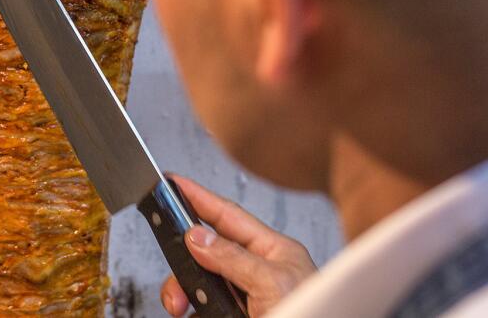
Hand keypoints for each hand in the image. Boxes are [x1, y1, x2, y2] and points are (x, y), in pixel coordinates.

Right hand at [160, 175, 317, 316]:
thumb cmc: (313, 316)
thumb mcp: (272, 283)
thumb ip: (234, 258)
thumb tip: (198, 237)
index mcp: (274, 251)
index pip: (229, 215)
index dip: (200, 198)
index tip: (174, 183)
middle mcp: (258, 272)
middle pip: (208, 253)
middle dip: (185, 262)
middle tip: (174, 279)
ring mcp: (247, 298)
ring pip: (201, 285)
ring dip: (184, 294)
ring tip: (180, 308)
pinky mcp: (235, 316)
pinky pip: (203, 311)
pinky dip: (192, 314)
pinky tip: (189, 317)